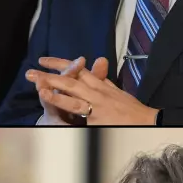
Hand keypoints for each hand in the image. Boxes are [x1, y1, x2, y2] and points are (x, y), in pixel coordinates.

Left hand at [27, 59, 158, 124]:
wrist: (150, 121)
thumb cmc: (134, 110)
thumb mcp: (118, 92)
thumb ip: (104, 80)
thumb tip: (98, 64)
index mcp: (102, 85)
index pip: (79, 70)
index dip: (61, 64)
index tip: (44, 61)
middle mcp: (98, 91)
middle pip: (72, 79)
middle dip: (51, 74)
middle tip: (32, 71)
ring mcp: (98, 103)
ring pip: (73, 91)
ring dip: (53, 85)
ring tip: (37, 83)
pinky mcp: (98, 116)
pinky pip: (77, 108)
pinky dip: (62, 102)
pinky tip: (49, 99)